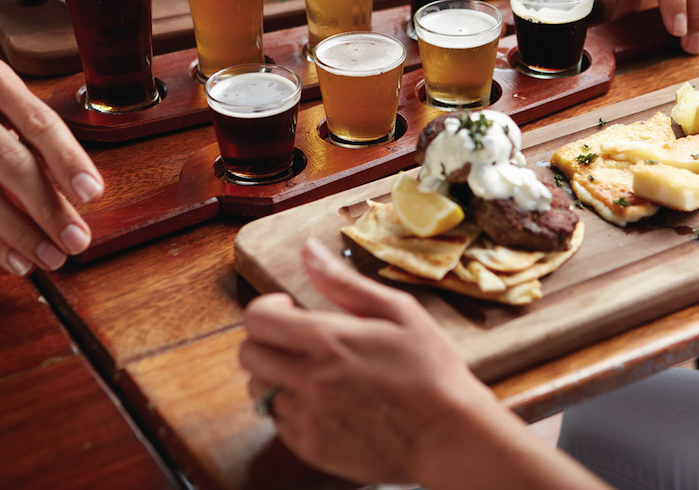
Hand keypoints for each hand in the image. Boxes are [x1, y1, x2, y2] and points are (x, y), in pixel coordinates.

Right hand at [0, 36, 103, 274]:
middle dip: (48, 207)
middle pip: (10, 163)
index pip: (38, 123)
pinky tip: (17, 260)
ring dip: (22, 233)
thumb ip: (30, 124)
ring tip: (54, 258)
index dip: (68, 160)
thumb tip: (74, 177)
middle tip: (78, 239)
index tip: (92, 192)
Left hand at [239, 239, 502, 483]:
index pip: (257, 319)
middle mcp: (309, 380)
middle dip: (267, 341)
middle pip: (249, 355)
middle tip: (297, 342)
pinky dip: (292, 409)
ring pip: (259, 391)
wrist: (450, 435)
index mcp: (328, 340)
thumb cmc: (432, 370)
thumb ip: (345, 282)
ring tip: (313, 373)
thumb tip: (309, 251)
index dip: (266, 308)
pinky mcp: (312, 447)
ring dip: (276, 377)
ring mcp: (307, 417)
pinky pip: (279, 423)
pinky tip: (325, 402)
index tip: (288, 309)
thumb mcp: (399, 311)